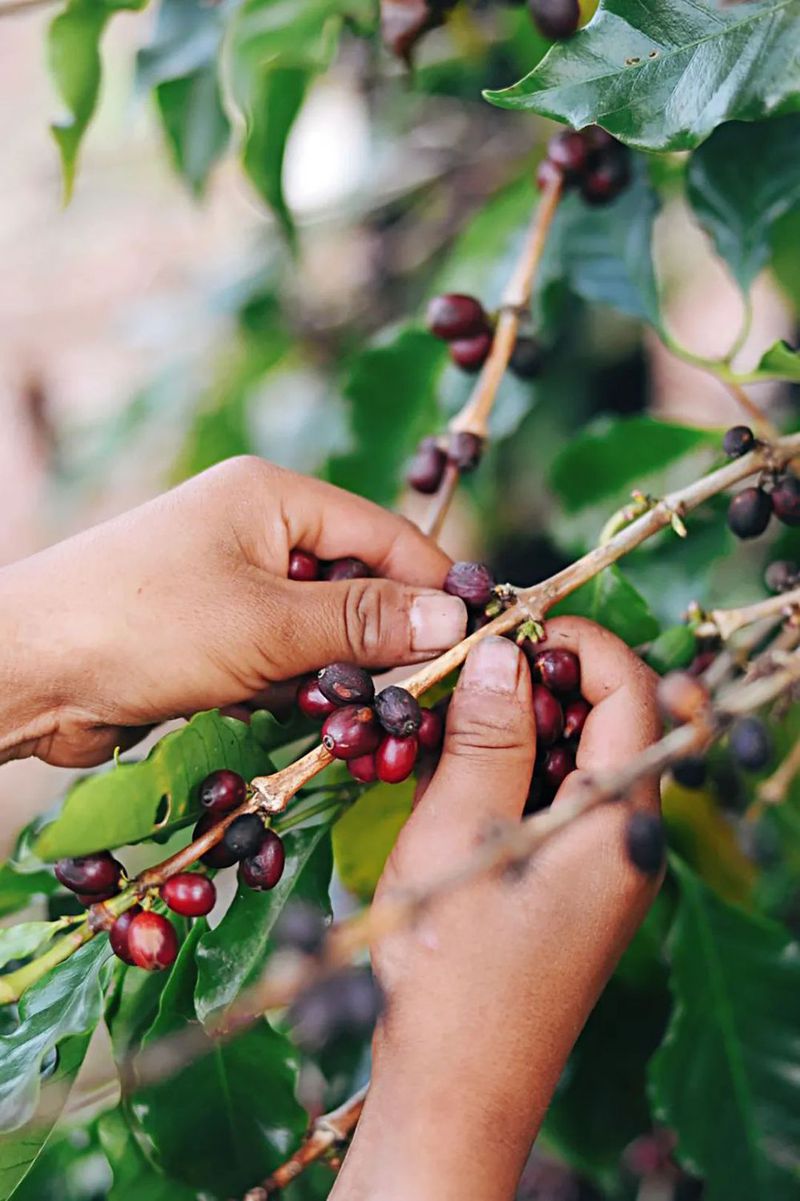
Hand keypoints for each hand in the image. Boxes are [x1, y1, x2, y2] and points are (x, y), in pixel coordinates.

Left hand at [0, 457, 465, 766]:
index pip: (384, 534)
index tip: (476, 636)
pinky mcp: (210, 635)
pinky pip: (278, 659)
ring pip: (318, 631)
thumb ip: (365, 621)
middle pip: (354, 584)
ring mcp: (230, 584)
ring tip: (359, 719)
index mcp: (273, 497)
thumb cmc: (145, 624)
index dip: (434, 585)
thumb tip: (456, 617)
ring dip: (336, 676)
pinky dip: (294, 692)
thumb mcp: (269, 623)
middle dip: (383, 641)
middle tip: (419, 696)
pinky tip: (303, 725)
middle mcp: (255, 531)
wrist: (24, 670)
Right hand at [332, 620, 660, 1200]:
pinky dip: (515, 770)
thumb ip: (487, 736)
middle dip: (549, 680)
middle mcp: (628, 837)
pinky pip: (557, 798)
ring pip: (581, 757)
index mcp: (622, 820)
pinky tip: (455, 772)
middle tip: (475, 672)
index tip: (514, 627)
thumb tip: (499, 651)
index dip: (581, 642)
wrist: (454, 1086)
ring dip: (526, 725)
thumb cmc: (452, 965)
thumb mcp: (460, 831)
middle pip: (614, 720)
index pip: (635, 693)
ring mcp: (601, 863)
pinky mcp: (570, 882)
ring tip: (454, 720)